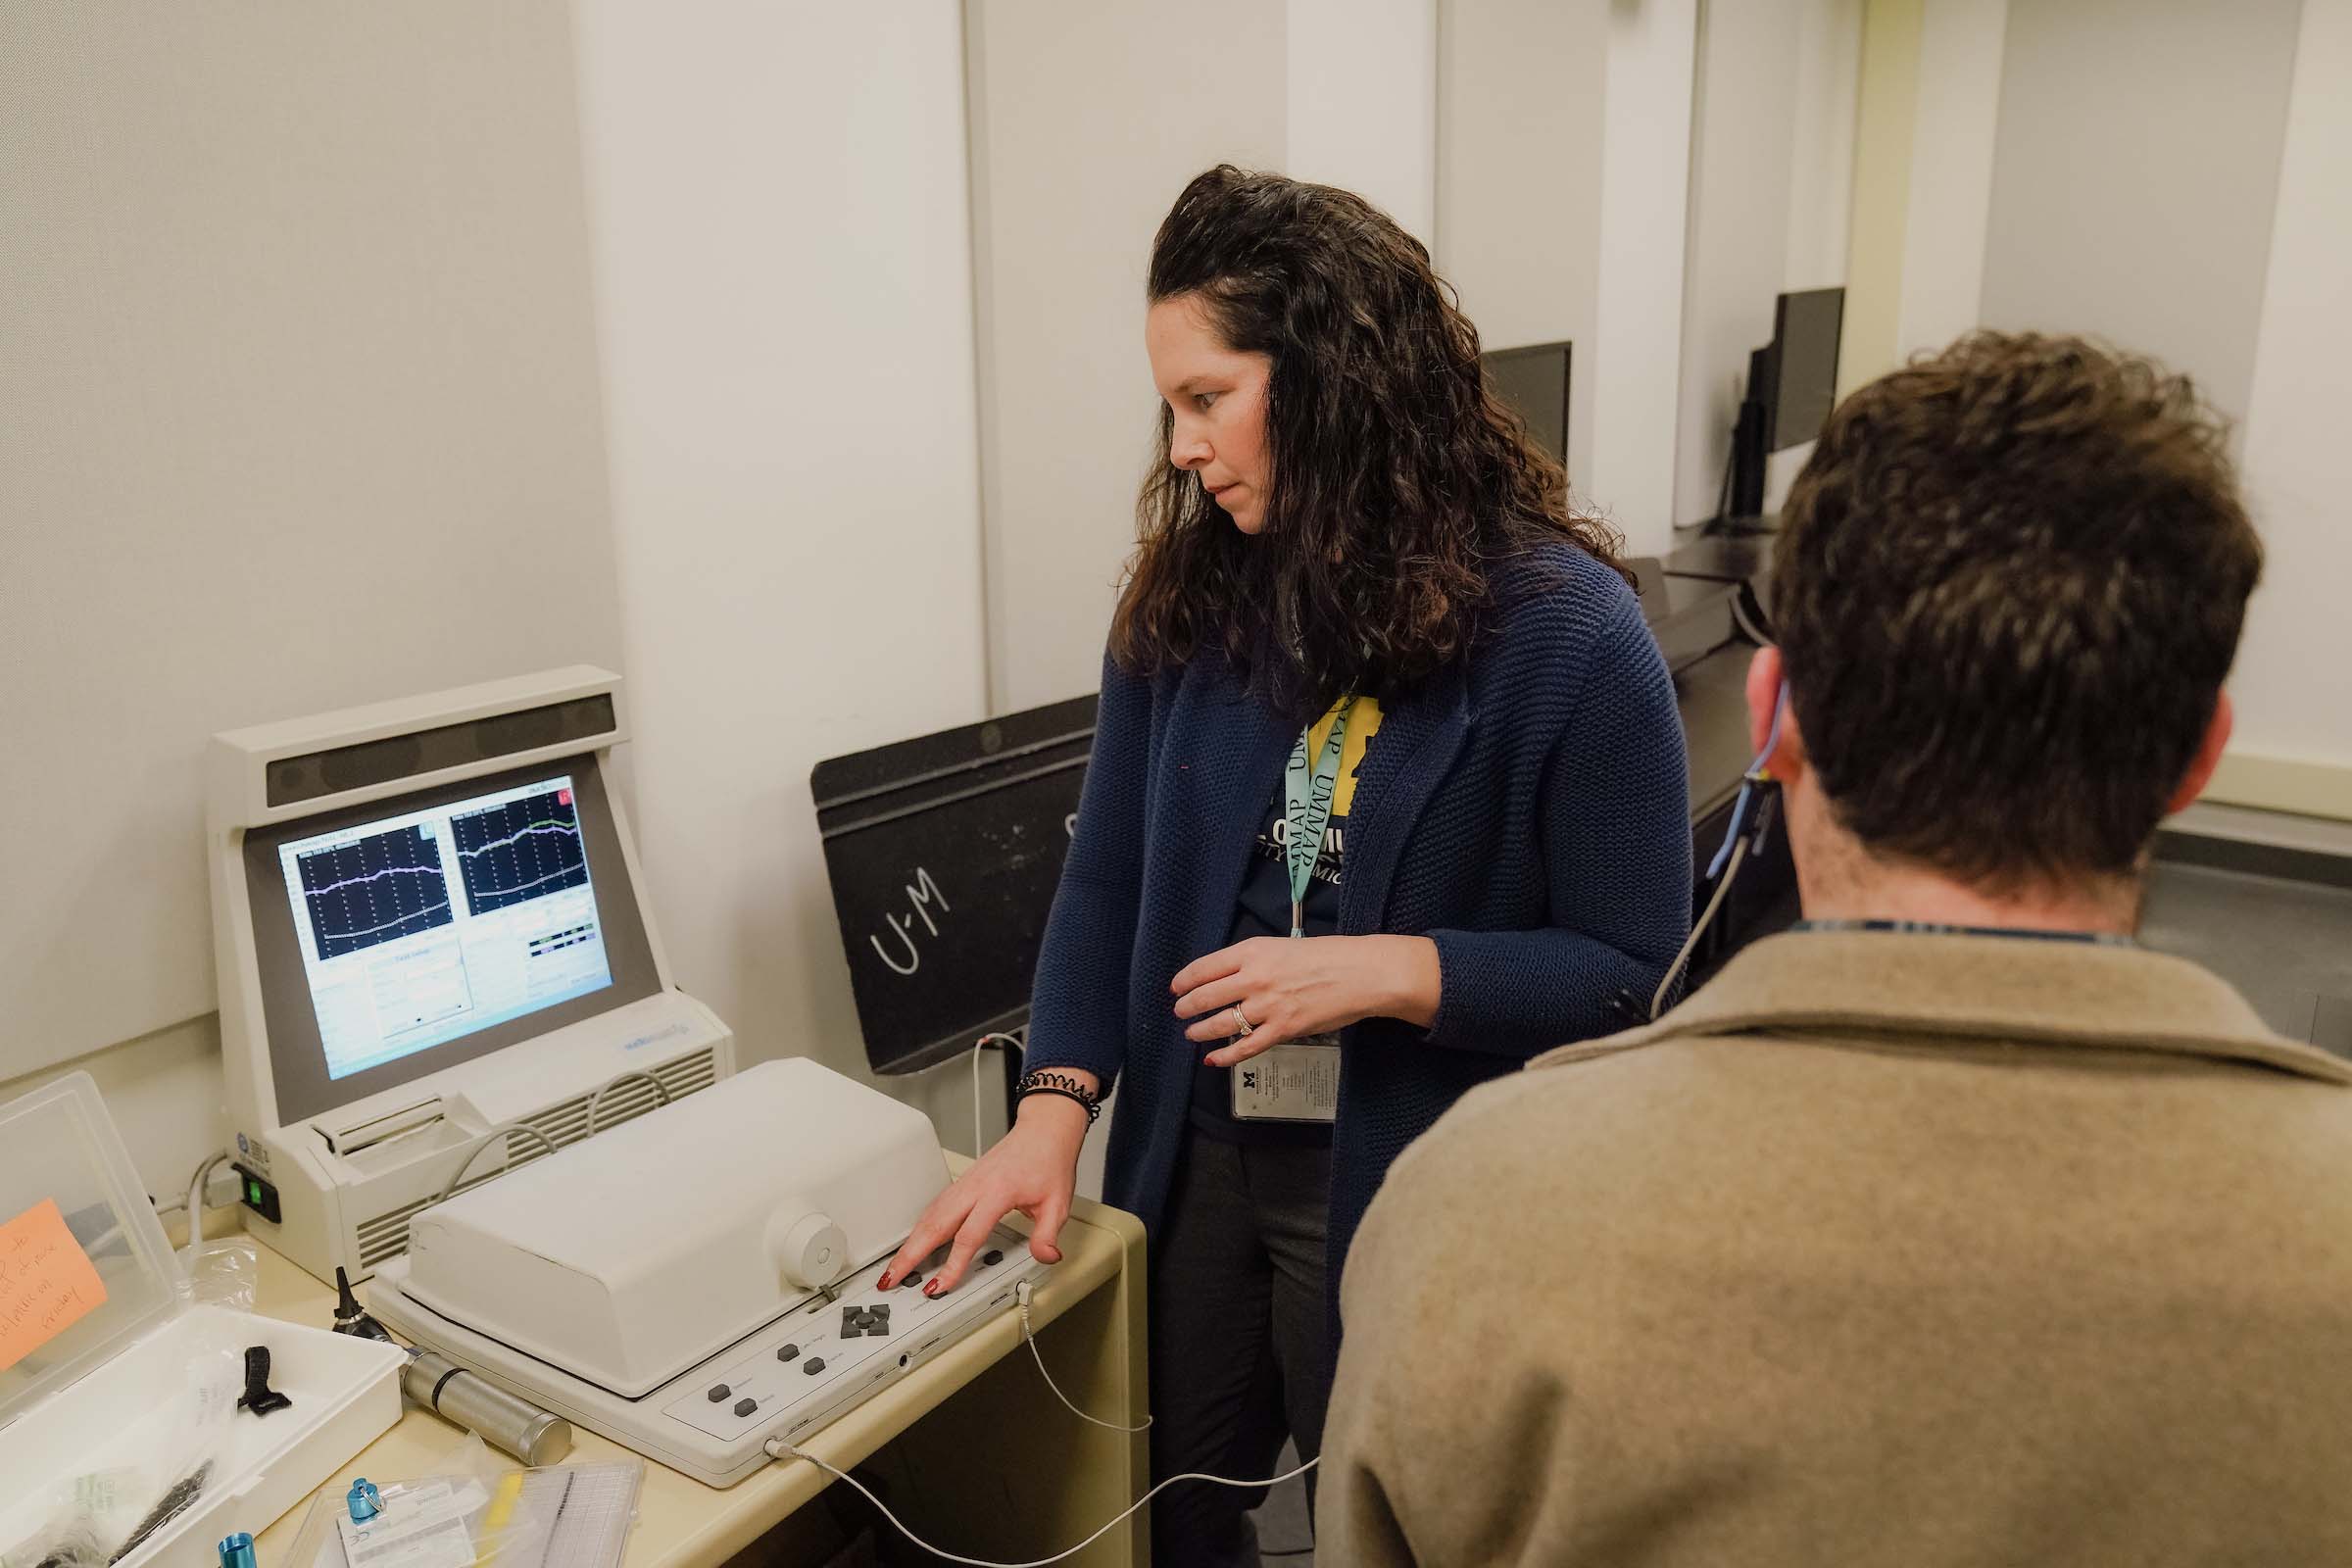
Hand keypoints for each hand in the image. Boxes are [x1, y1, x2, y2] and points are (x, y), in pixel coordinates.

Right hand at [879, 1080, 1093, 1295]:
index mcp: (997, 1192)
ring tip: (895, 1266)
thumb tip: (1045, 1257)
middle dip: (910, 1255)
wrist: (1043, 1131)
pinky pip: (935, 1206)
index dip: (952, 1265)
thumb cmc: (1048, 1161)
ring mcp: (965, 1183)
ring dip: (910, 1241)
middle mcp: (975, 1187)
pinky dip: (920, 1226)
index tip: (940, 1285)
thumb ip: (1047, 1235)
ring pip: (930, 1215)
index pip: (968, 1235)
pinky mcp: (963, 1183)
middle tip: (891, 1278)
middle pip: (934, 1225)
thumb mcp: (1057, 1203)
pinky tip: (914, 1240)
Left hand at [1172, 935, 1440, 1067]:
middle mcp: (1254, 977)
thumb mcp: (1283, 945)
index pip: (1205, 967)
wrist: (1360, 973)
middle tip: (1180, 1011)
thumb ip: (1255, 960)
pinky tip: (1213, 1059)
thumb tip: (1232, 976)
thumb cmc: (1328, 955)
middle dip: (1187, 1006)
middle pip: (1206, 996)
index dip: (1185, 980)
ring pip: (1220, 1022)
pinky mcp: (1282, 1030)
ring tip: (1192, 1033)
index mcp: (1252, 951)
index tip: (1176, 987)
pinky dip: (1225, 1055)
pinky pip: (1245, 1046)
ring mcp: (1267, 1006)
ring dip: (1200, 1030)